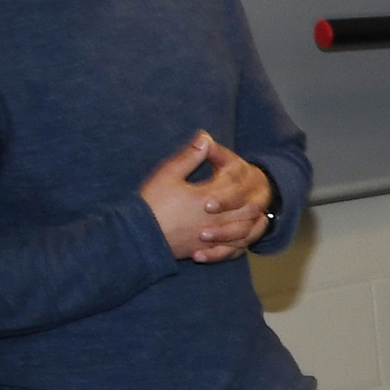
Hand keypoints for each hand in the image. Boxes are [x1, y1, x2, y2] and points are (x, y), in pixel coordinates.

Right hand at [138, 133, 272, 263]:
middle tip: (249, 191)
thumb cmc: (151, 203)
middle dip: (250, 199)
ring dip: (250, 221)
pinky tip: (241, 237)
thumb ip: (189, 157)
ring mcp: (212, 239)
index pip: (234, 184)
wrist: (138, 236)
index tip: (232, 168)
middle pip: (246, 209)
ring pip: (244, 231)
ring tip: (251, 212)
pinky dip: (241, 244)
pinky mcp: (206, 251)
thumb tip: (205, 138)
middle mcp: (214, 221)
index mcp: (206, 198)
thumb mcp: (168, 175)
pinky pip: (232, 251)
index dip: (237, 174)